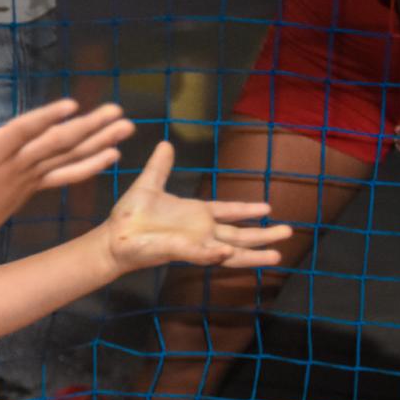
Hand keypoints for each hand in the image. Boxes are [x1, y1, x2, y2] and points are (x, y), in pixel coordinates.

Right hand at [0, 100, 133, 239]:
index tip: (70, 106)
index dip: (46, 119)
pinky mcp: (37, 185)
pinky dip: (92, 165)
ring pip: (69, 156)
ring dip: (100, 141)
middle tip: (117, 111)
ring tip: (126, 127)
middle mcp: (18, 165)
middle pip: (58, 143)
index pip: (23, 132)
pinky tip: (113, 155)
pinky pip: (69, 175)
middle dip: (89, 127)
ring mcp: (31, 176)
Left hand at [101, 142, 287, 271]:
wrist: (111, 237)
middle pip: (238, 235)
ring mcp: (193, 244)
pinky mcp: (180, 252)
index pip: (227, 211)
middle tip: (289, 232)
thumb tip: (165, 144)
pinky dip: (216, 255)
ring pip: (230, 251)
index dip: (246, 209)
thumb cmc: (128, 216)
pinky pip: (202, 254)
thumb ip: (160, 167)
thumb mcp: (148, 185)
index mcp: (194, 214)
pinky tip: (228, 254)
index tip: (268, 207)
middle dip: (263, 235)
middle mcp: (199, 231)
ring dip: (252, 253)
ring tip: (277, 255)